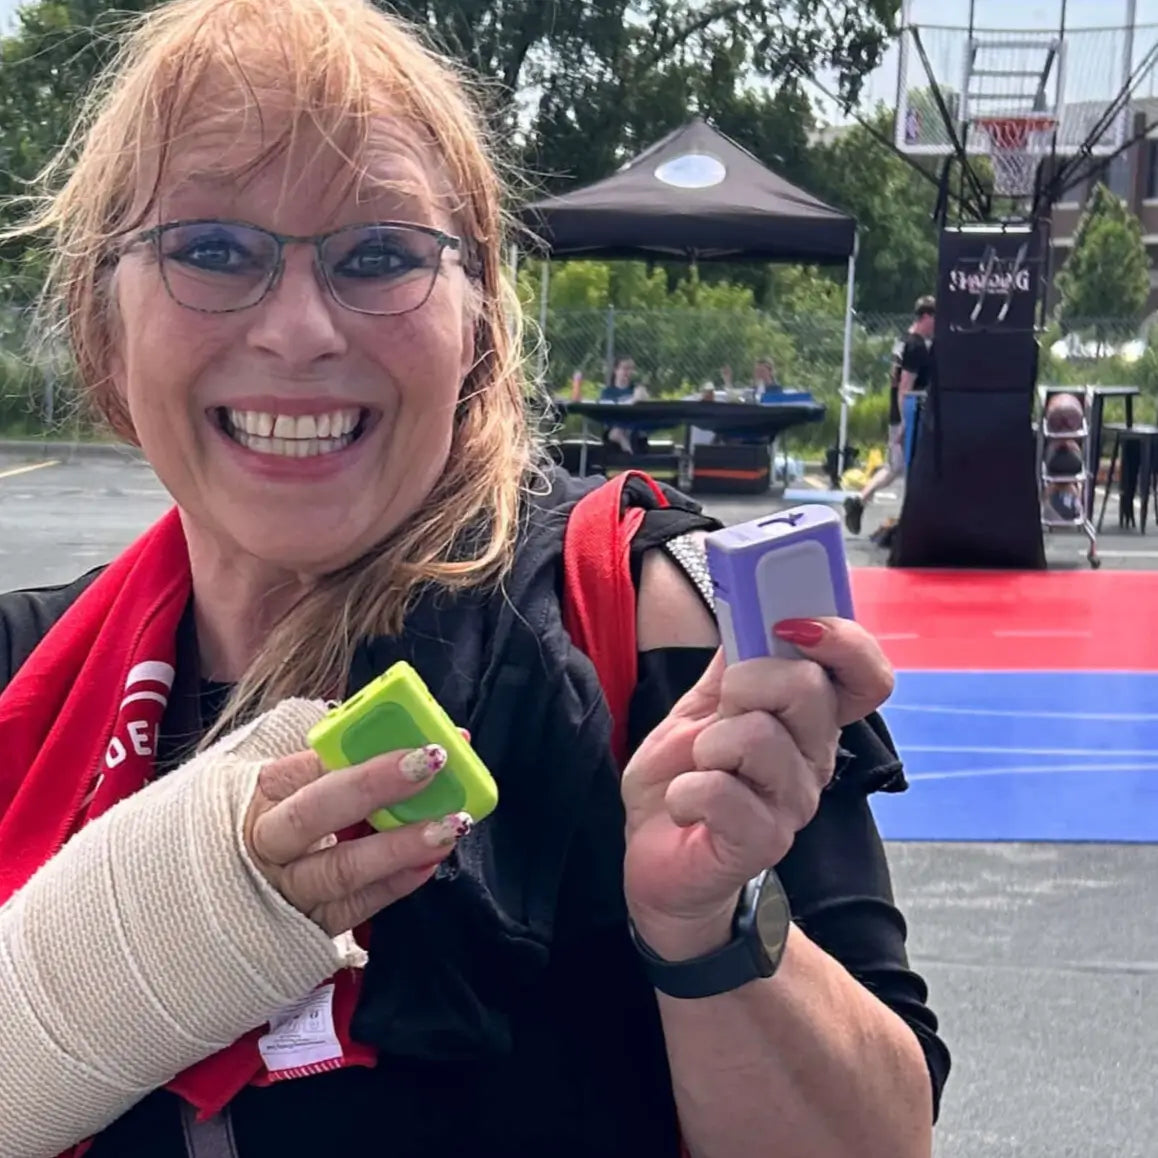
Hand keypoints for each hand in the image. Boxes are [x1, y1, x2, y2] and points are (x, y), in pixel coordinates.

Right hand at [243, 743, 471, 936]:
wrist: (228, 894)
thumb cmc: (275, 819)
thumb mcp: (289, 783)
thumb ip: (336, 760)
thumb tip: (406, 734)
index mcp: (263, 793)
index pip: (311, 767)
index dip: (363, 755)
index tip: (415, 744)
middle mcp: (269, 842)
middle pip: (315, 814)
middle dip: (376, 788)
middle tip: (432, 768)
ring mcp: (287, 889)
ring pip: (341, 870)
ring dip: (399, 846)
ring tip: (448, 825)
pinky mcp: (309, 926)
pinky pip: (356, 907)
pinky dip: (395, 884)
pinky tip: (429, 861)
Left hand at [621, 618, 892, 957]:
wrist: (660, 859)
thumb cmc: (686, 780)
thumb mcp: (699, 708)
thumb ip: (729, 663)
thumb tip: (746, 606)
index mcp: (807, 719)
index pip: (865, 675)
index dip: (844, 641)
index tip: (792, 624)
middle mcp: (814, 757)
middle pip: (809, 689)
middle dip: (746, 682)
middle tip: (720, 712)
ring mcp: (795, 802)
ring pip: (759, 737)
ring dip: (709, 745)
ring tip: (699, 767)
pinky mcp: (764, 841)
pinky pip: (722, 791)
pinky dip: (687, 790)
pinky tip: (685, 804)